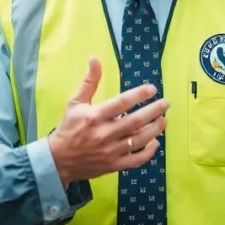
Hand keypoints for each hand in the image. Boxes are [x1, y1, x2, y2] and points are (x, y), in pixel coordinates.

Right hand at [48, 57, 168, 184]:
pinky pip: (136, 160)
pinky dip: (148, 152)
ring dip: (155, 129)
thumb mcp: (75, 103)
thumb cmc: (68, 128)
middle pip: (135, 122)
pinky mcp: (114, 165)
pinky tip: (155, 142)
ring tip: (164, 120)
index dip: (139, 95)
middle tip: (166, 104)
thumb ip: (89, 82)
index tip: (152, 89)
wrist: (58, 160)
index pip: (121, 103)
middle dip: (154, 111)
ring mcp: (111, 151)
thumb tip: (95, 58)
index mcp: (95, 116)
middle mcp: (104, 134)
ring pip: (139, 140)